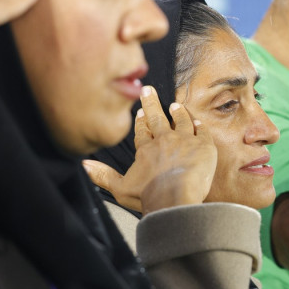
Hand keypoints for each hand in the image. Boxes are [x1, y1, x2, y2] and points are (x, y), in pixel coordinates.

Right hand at [84, 86, 216, 214]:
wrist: (174, 198)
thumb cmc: (148, 195)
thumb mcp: (120, 187)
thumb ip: (103, 175)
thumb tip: (84, 165)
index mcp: (146, 150)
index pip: (142, 132)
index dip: (140, 123)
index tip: (139, 113)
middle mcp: (164, 140)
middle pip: (157, 119)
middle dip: (152, 104)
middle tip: (148, 90)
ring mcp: (186, 141)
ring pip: (182, 121)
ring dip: (179, 113)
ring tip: (176, 105)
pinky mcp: (204, 146)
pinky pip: (203, 131)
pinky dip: (200, 126)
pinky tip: (199, 122)